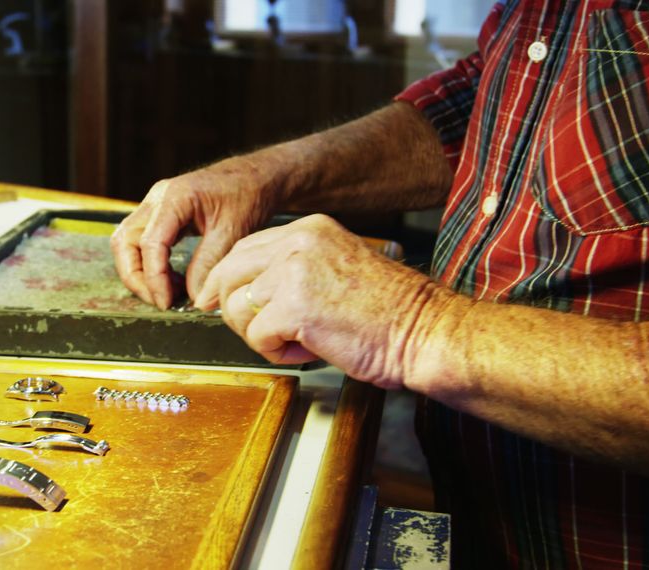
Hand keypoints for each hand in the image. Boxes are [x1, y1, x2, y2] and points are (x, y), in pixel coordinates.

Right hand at [111, 156, 279, 308]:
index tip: (166, 302)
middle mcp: (158, 199)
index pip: (150, 243)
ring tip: (168, 292)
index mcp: (174, 197)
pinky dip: (151, 264)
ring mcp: (156, 206)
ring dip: (140, 272)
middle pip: (125, 243)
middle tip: (160, 301)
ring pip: (128, 243)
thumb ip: (208, 264)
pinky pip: (142, 242)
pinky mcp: (161, 215)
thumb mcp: (232, 231)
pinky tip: (172, 280)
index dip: (154, 278)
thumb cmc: (248, 194)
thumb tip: (194, 298)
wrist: (257, 176)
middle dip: (137, 277)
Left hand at [194, 214, 444, 388]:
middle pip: (228, 273)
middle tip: (259, 332)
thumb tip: (247, 292)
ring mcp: (293, 272)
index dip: (230, 283)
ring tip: (298, 341)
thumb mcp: (335, 268)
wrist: (424, 331)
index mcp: (309, 230)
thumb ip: (292, 270)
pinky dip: (277, 353)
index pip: (243, 250)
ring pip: (236, 307)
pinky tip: (309, 351)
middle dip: (232, 309)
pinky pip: (256, 337)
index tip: (224, 302)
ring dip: (260, 334)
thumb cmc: (389, 311)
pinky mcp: (293, 307)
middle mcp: (297, 243)